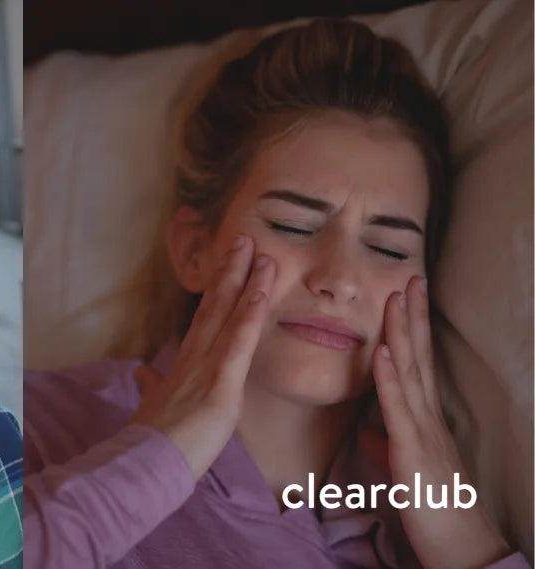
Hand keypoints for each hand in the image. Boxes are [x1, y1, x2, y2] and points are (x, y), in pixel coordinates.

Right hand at [130, 235, 274, 478]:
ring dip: (246, 282)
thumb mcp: (152, 407)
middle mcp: (194, 358)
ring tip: (262, 253)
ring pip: (228, 317)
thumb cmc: (152, 441)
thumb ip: (150, 386)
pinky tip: (261, 292)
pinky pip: (238, 344)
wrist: (146, 463)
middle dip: (231, 272)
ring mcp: (206, 368)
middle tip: (245, 240)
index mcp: (183, 364)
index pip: (204, 320)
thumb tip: (141, 372)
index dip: (217, 291)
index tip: (230, 264)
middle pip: (214, 307)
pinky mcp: (220, 385)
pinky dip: (250, 316)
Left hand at [372, 276, 509, 568]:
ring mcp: (422, 431)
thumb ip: (385, 444)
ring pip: (411, 373)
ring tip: (396, 297)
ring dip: (401, 333)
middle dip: (412, 317)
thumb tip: (367, 430)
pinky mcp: (413, 451)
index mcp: (423, 420)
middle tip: (410, 276)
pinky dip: (388, 378)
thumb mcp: (401, 469)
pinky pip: (399, 409)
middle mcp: (427, 418)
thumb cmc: (431, 509)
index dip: (410, 330)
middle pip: (418, 358)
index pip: (416, 365)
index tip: (404, 296)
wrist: (459, 547)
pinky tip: (380, 351)